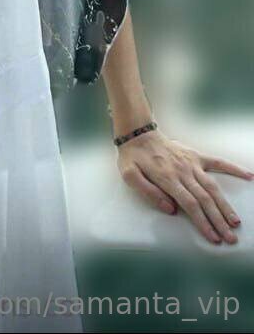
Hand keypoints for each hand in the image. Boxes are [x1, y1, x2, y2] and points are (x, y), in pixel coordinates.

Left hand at [116, 128, 253, 244]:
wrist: (138, 133)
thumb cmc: (132, 157)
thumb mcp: (129, 175)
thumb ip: (148, 192)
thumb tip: (170, 209)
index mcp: (167, 178)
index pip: (190, 204)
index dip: (203, 222)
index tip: (213, 238)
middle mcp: (183, 171)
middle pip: (204, 199)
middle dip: (218, 220)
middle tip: (230, 238)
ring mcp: (191, 163)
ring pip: (212, 187)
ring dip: (225, 205)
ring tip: (235, 222)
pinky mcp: (196, 155)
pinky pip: (217, 162)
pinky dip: (233, 168)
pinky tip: (248, 176)